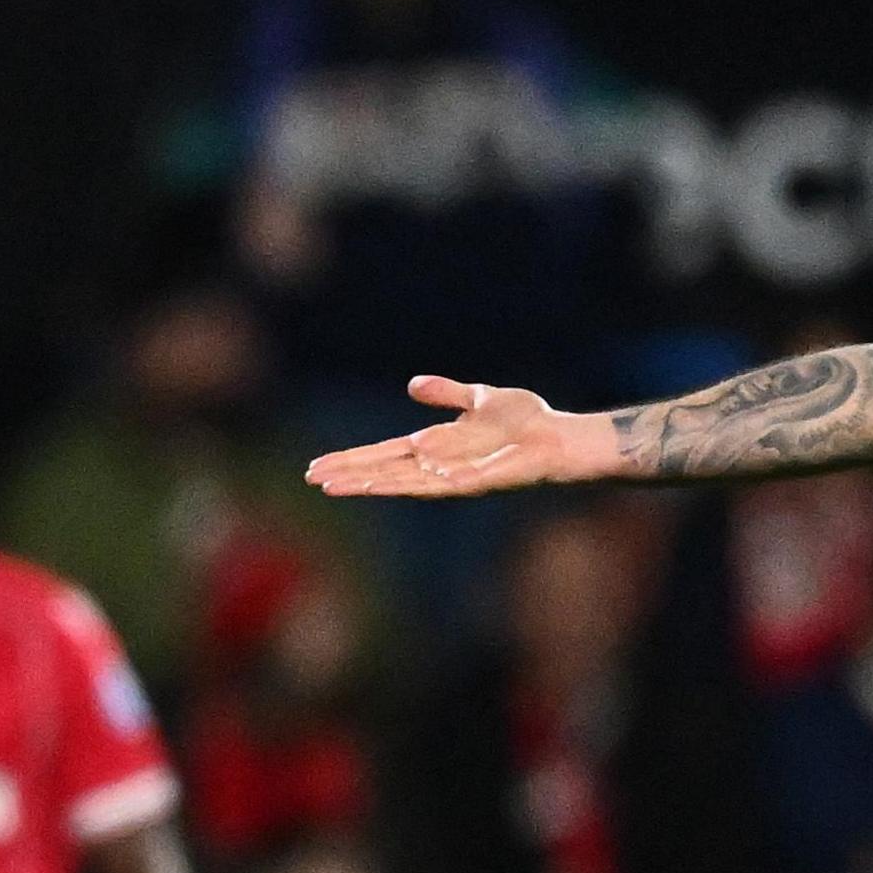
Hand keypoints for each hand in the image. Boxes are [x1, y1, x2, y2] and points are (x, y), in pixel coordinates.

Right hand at [304, 376, 611, 498]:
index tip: (319, 467)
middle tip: (314, 480)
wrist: (557, 437)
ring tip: (340, 487)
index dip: (352, 459)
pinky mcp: (479, 481)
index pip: (383, 454)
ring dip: (373, 484)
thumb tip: (412, 385)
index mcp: (435, 447)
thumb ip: (446, 394)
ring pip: (406, 483)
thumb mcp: (478, 398)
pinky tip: (397, 483)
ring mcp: (457, 476)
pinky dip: (421, 483)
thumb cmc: (524, 421)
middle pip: (386, 471)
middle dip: (350, 475)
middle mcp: (440, 466)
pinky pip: (445, 484)